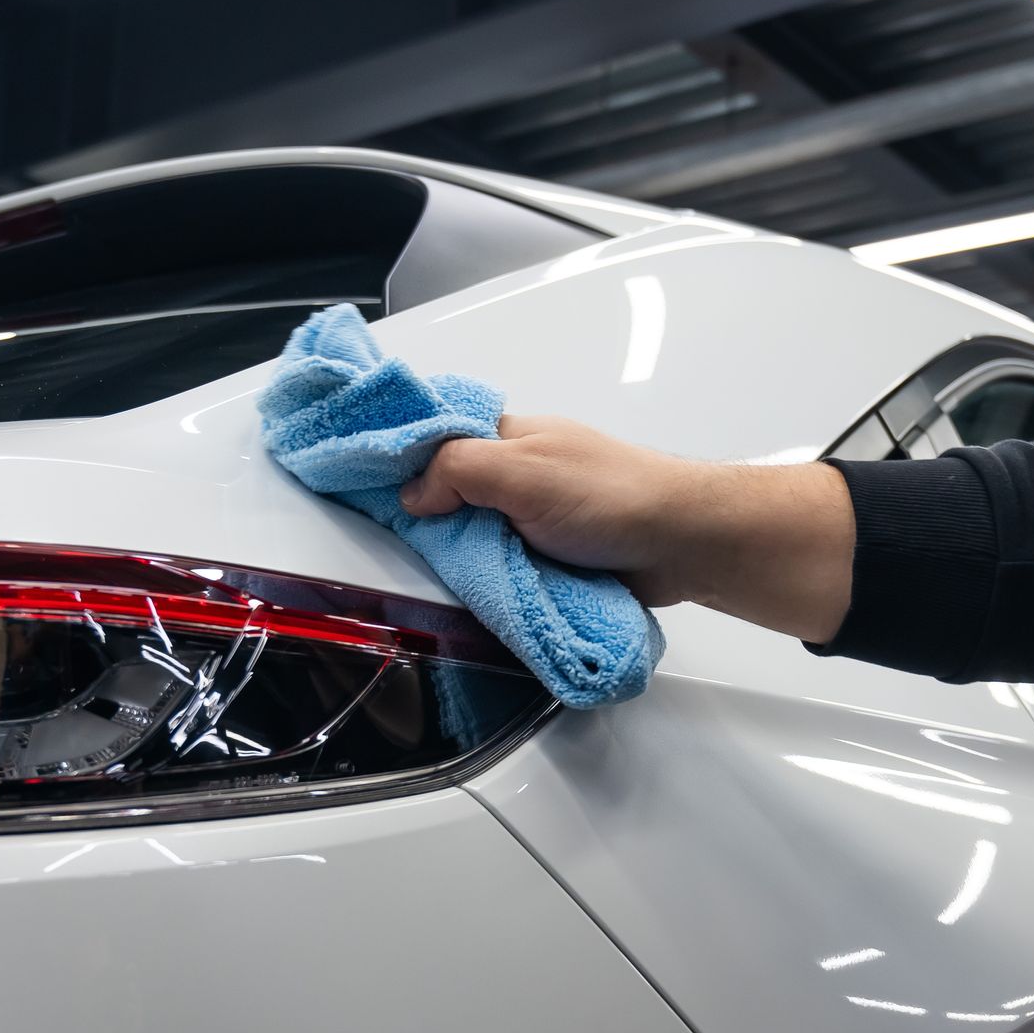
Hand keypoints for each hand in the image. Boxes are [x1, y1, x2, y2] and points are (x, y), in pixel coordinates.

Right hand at [399, 415, 856, 643]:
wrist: (682, 544)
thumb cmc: (616, 495)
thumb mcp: (522, 470)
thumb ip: (457, 470)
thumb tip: (410, 493)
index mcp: (503, 436)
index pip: (428, 436)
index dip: (391, 456)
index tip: (351, 479)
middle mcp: (512, 472)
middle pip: (441, 493)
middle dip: (422, 519)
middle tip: (401, 545)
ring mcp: (528, 517)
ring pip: (468, 536)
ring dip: (459, 558)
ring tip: (440, 578)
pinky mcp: (545, 558)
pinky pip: (499, 569)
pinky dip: (488, 582)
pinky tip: (476, 596)